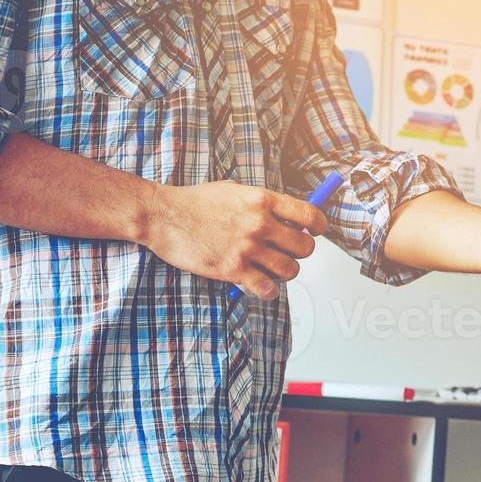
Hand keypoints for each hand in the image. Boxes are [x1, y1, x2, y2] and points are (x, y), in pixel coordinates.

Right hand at [139, 181, 327, 299]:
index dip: (319, 226)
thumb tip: (291, 220)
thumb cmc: (196, 202)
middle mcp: (259, 223)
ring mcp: (247, 247)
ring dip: (285, 272)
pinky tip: (260, 285)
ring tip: (271, 269)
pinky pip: (268, 288)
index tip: (315, 231)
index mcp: (262, 200)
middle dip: (299, 252)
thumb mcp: (235, 191)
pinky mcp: (233, 269)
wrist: (162, 215)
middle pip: (304, 247)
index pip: (310, 215)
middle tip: (286, 252)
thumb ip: (263, 205)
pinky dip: (268, 291)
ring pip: (290, 270)